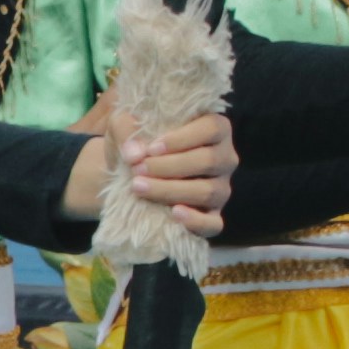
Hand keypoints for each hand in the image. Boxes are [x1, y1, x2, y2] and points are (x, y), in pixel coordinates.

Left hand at [73, 111, 235, 238]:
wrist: (128, 173)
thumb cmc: (136, 142)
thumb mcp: (123, 125)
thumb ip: (126, 129)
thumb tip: (135, 154)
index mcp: (214, 129)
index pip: (212, 129)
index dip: (183, 139)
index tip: (151, 149)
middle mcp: (224, 158)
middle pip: (209, 160)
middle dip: (169, 167)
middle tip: (137, 170)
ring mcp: (220, 188)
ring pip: (208, 191)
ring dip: (171, 190)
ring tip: (138, 187)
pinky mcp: (212, 215)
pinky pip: (213, 223)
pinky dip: (196, 221)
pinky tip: (174, 213)